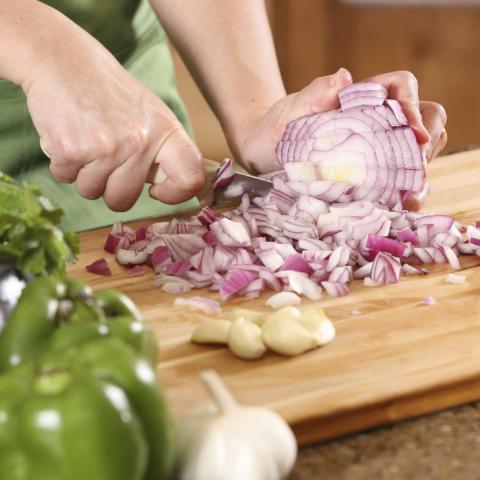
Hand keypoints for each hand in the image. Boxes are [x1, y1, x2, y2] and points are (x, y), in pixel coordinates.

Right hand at [24, 25, 203, 210]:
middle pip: (124, 201)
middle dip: (109, 189)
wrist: (61, 59)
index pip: (190, 179)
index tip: (157, 190)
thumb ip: (162, 151)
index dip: (175, 194)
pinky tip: (69, 136)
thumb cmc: (109, 92)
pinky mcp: (71, 150)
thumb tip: (170, 188)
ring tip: (86, 141)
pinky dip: (63, 164)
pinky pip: (65, 178)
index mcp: (166, 132)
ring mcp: (105, 148)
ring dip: (84, 174)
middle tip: (104, 158)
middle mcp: (139, 142)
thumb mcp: (150, 113)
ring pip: (92, 192)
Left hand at [234, 68, 445, 209]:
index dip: (414, 106)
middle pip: (424, 120)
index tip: (414, 134)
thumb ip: (314, 94)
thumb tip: (344, 75)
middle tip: (416, 173)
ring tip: (411, 200)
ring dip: (420, 176)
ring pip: (415, 154)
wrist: (260, 155)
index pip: (402, 88)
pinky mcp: (368, 178)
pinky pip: (396, 182)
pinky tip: (400, 209)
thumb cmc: (275, 128)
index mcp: (361, 97)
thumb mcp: (291, 112)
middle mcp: (375, 122)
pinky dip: (403, 194)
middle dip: (427, 144)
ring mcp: (374, 151)